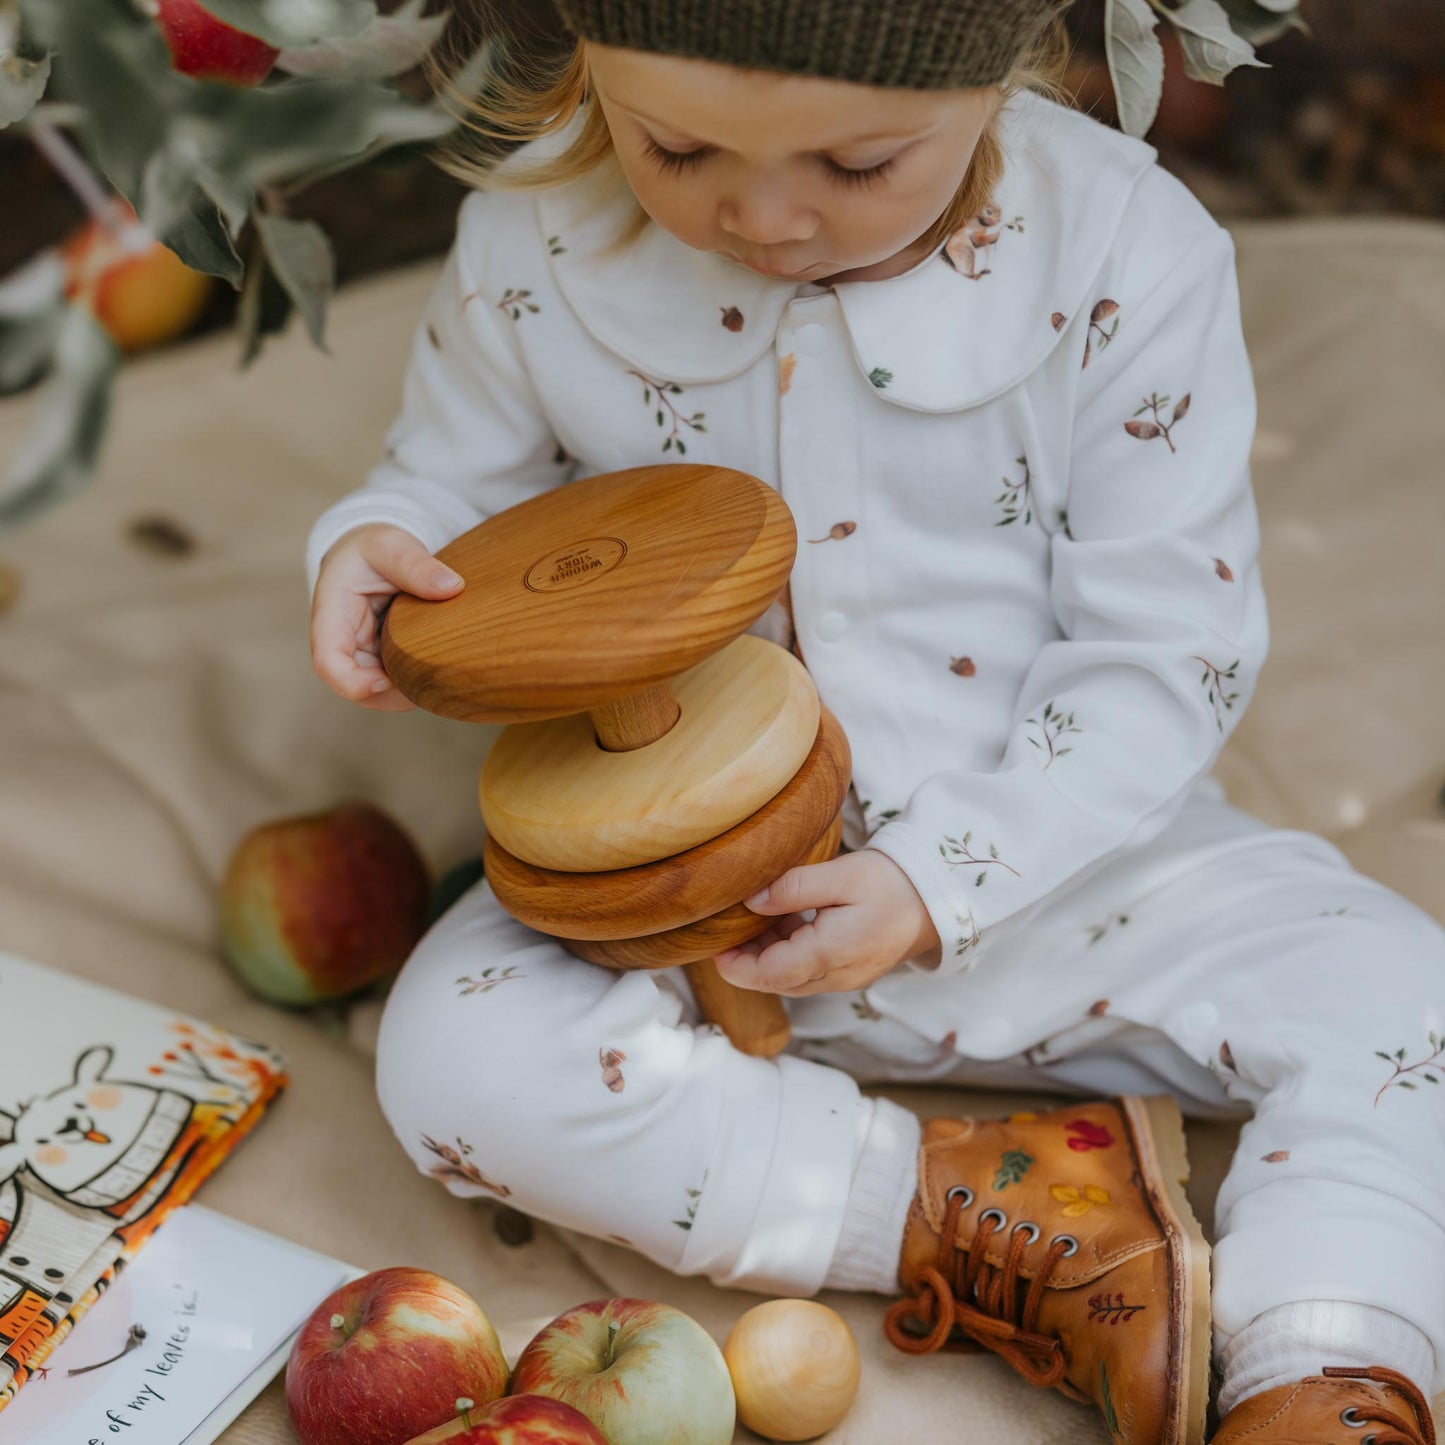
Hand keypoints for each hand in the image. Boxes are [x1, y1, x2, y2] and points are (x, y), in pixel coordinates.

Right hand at [310, 524, 463, 711]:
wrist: (372, 553)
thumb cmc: (373, 549)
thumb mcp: (390, 545)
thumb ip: (415, 564)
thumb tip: (452, 587)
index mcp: (332, 615)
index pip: (328, 663)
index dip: (354, 683)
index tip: (388, 681)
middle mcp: (342, 643)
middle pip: (355, 688)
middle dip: (391, 695)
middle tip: (433, 678)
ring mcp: (361, 655)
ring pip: (378, 693)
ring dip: (407, 692)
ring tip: (441, 669)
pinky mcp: (381, 659)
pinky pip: (394, 684)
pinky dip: (415, 682)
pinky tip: (439, 665)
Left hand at [713, 849, 940, 996]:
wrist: (940, 899)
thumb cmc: (892, 884)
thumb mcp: (840, 876)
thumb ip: (793, 888)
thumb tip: (751, 901)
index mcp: (827, 955)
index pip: (767, 975)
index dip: (735, 966)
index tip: (713, 948)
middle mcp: (834, 977)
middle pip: (775, 980)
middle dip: (746, 960)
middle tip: (727, 927)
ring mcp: (844, 978)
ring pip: (791, 978)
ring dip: (768, 954)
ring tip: (754, 918)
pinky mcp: (851, 971)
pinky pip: (810, 971)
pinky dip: (790, 951)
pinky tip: (787, 919)